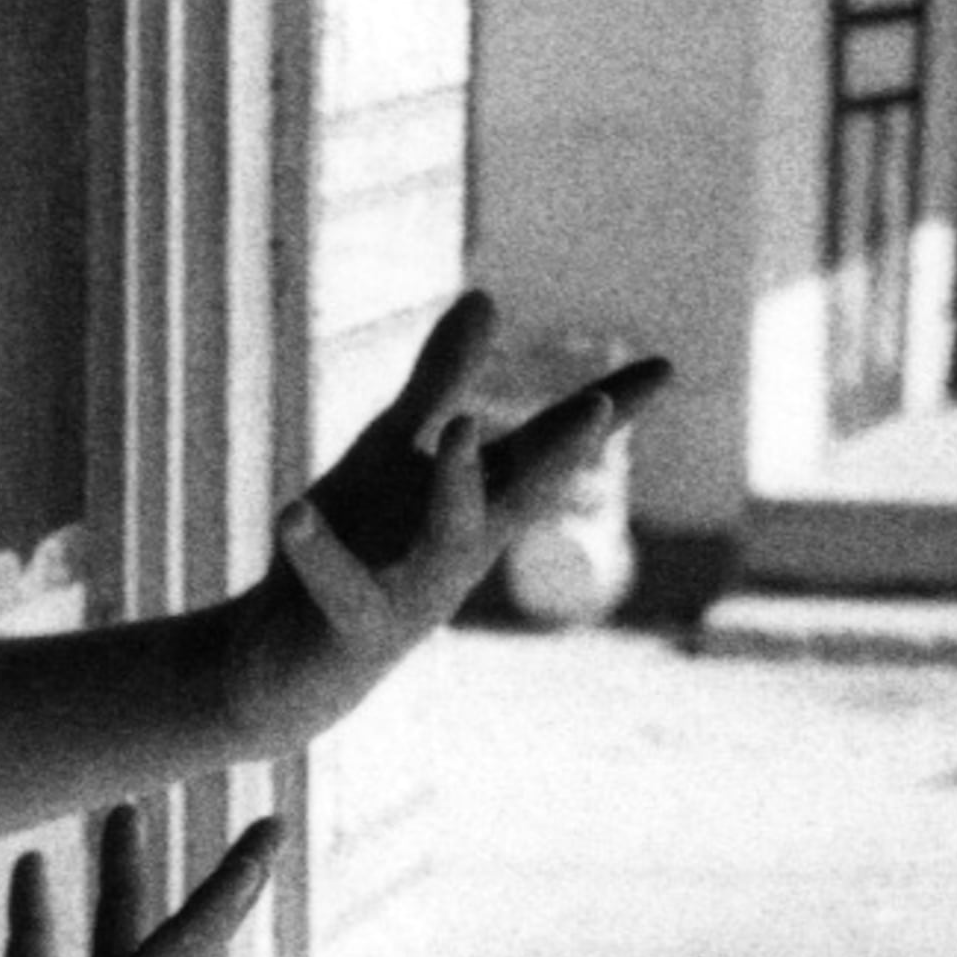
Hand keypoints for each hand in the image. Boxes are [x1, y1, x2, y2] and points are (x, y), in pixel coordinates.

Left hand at [267, 292, 669, 698]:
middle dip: (560, 454)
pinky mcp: (356, 625)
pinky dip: (317, 550)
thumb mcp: (393, 451)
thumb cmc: (354, 546)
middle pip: (521, 495)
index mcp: (478, 501)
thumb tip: (487, 295)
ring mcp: (415, 592)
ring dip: (456, 486)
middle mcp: (461, 548)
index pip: (547, 446)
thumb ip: (441, 379)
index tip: (668, 367)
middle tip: (597, 408)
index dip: (608, 410)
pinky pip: (341, 586)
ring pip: (447, 539)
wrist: (288, 661)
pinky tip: (294, 512)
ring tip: (458, 428)